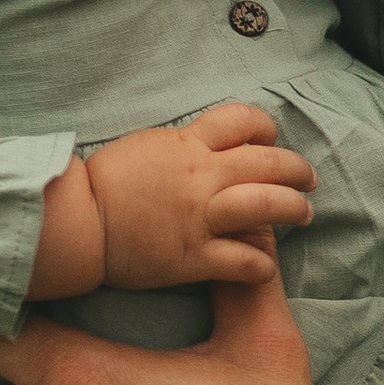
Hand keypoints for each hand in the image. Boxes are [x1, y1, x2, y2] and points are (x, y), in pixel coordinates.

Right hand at [76, 100, 314, 292]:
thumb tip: (207, 146)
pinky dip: (262, 263)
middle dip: (297, 170)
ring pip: (266, 205)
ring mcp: (200, 217)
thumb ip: (181, 145)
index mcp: (186, 145)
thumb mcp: (145, 146)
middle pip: (268, 163)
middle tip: (308, 180)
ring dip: (294, 209)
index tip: (269, 141)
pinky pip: (243, 260)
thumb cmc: (101, 184)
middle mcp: (200, 177)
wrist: (76, 223)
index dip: (265, 129)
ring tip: (304, 214)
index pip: (243, 121)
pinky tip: (266, 264)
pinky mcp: (193, 257)